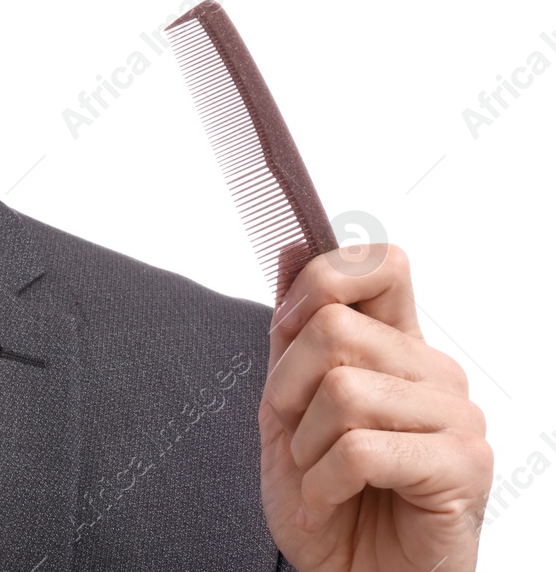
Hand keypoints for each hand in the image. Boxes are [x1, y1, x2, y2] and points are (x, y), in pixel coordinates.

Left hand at [259, 243, 490, 570]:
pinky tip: (332, 501)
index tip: (286, 328)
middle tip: (295, 434)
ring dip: (306, 446)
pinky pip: (362, 449)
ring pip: (345, 391)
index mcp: (399, 350)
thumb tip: (293, 248)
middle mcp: (435, 374)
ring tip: (319, 477)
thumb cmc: (327, 501)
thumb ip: (292, 334)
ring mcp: (457, 418)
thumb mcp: (287, 408)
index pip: (382, 264)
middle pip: (336, 328)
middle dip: (288, 387)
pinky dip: (323, 483)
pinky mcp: (464, 466)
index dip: (320, 282)